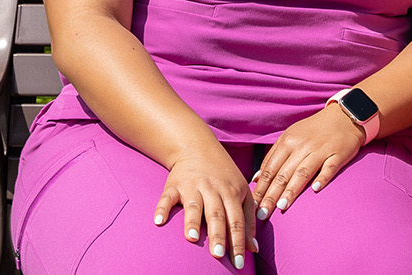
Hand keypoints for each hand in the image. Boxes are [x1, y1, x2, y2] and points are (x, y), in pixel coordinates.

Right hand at [154, 141, 256, 267]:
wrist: (198, 148)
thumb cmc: (223, 176)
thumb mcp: (241, 192)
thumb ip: (247, 219)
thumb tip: (253, 249)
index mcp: (233, 192)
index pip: (237, 220)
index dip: (239, 242)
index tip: (239, 263)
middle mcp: (214, 189)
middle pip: (217, 214)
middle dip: (218, 235)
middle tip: (218, 255)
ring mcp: (193, 187)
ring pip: (194, 206)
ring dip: (192, 222)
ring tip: (192, 239)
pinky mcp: (174, 185)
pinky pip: (167, 198)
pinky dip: (162, 208)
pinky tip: (158, 221)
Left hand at [250, 105, 365, 217]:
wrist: (344, 116)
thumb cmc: (314, 130)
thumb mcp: (291, 136)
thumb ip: (274, 156)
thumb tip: (257, 178)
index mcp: (288, 141)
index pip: (270, 169)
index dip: (261, 188)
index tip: (253, 206)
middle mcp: (302, 146)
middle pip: (283, 174)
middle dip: (271, 196)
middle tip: (262, 214)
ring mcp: (321, 150)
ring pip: (303, 172)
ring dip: (291, 190)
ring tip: (281, 207)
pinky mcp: (338, 153)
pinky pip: (329, 167)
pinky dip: (322, 178)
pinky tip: (315, 189)